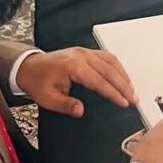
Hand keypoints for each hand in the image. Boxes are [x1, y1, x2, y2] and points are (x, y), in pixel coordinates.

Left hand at [16, 47, 136, 116]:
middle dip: (123, 85)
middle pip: (109, 70)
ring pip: (110, 61)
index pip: (99, 80)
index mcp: (73, 66)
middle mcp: (81, 56)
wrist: (28, 67)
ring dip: (123, 75)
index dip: (114, 92)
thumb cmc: (38, 82)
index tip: (124, 102)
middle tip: (133, 99)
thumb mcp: (48, 99)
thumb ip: (65, 105)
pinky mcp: (84, 52)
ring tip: (131, 89)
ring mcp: (84, 52)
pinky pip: (105, 56)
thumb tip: (81, 111)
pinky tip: (122, 76)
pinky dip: (116, 67)